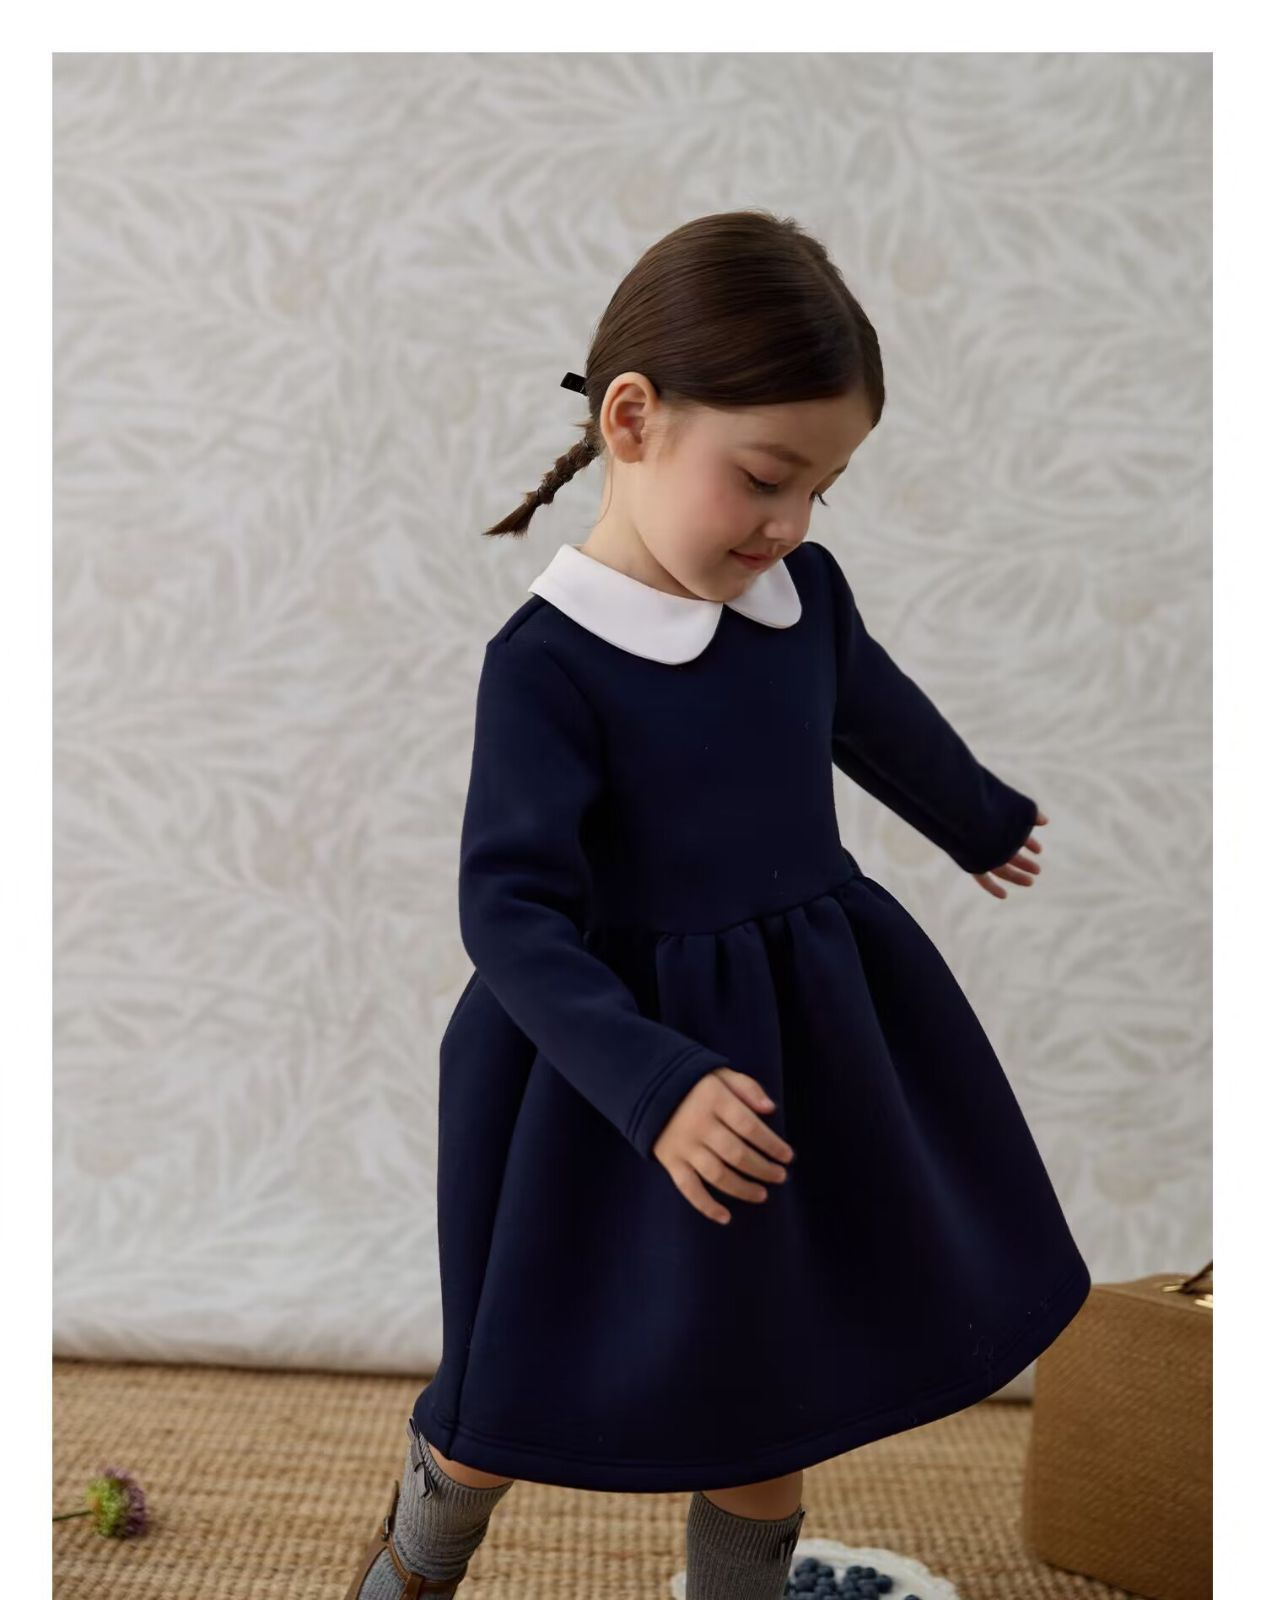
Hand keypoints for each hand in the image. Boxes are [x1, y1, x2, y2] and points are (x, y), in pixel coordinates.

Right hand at [651, 1067, 794, 1225]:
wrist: (649, 1089)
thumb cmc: (695, 1085)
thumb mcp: (722, 1075)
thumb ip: (748, 1088)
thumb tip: (770, 1109)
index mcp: (715, 1100)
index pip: (749, 1126)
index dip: (771, 1144)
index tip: (787, 1156)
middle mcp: (699, 1124)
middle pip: (736, 1154)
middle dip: (762, 1169)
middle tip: (780, 1176)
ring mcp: (684, 1146)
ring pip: (717, 1174)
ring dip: (742, 1189)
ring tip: (762, 1194)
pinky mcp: (670, 1161)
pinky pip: (688, 1188)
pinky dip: (706, 1206)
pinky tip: (725, 1217)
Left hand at [972, 806, 1047, 898]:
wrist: (959, 809)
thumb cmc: (982, 803)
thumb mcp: (1009, 806)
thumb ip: (1027, 814)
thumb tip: (1046, 821)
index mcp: (994, 824)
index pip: (1013, 835)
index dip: (1027, 842)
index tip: (1039, 850)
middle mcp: (985, 839)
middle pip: (1007, 854)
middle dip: (1023, 862)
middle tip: (1037, 870)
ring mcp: (978, 850)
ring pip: (1000, 867)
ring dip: (1016, 874)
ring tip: (1032, 879)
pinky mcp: (969, 861)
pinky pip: (981, 878)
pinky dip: (991, 887)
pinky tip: (1003, 896)